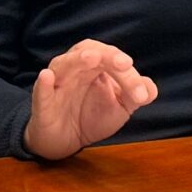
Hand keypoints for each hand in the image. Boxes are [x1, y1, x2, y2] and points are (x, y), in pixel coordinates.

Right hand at [24, 40, 157, 160]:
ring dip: (77, 60)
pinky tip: (47, 77)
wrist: (66, 140)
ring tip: (90, 58)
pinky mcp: (43, 103)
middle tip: (123, 63)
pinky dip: (43, 83)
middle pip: (89, 51)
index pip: (113, 59)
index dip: (128, 74)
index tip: (141, 95)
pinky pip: (41, 90)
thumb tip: (151, 89)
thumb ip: (136, 95)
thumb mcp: (120, 107)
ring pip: (64, 65)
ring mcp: (57, 84)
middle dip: (107, 56)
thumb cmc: (92, 115)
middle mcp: (75, 69)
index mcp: (95, 66)